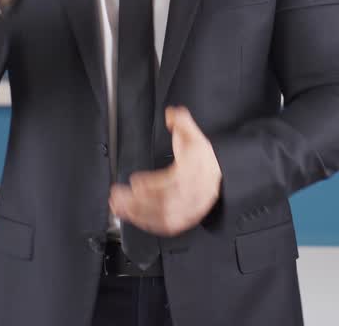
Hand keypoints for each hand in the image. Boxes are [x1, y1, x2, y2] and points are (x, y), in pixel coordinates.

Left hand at [109, 106, 221, 236]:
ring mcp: (190, 208)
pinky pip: (167, 226)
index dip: (154, 184)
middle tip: (118, 196)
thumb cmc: (202, 157)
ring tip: (118, 207)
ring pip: (163, 216)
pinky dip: (148, 224)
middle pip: (165, 202)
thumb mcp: (194, 134)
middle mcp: (194, 193)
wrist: (220, 173)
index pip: (175, 180)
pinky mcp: (186, 218)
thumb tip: (171, 113)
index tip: (135, 181)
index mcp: (195, 172)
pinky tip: (133, 218)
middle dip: (138, 202)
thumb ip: (181, 122)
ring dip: (138, 214)